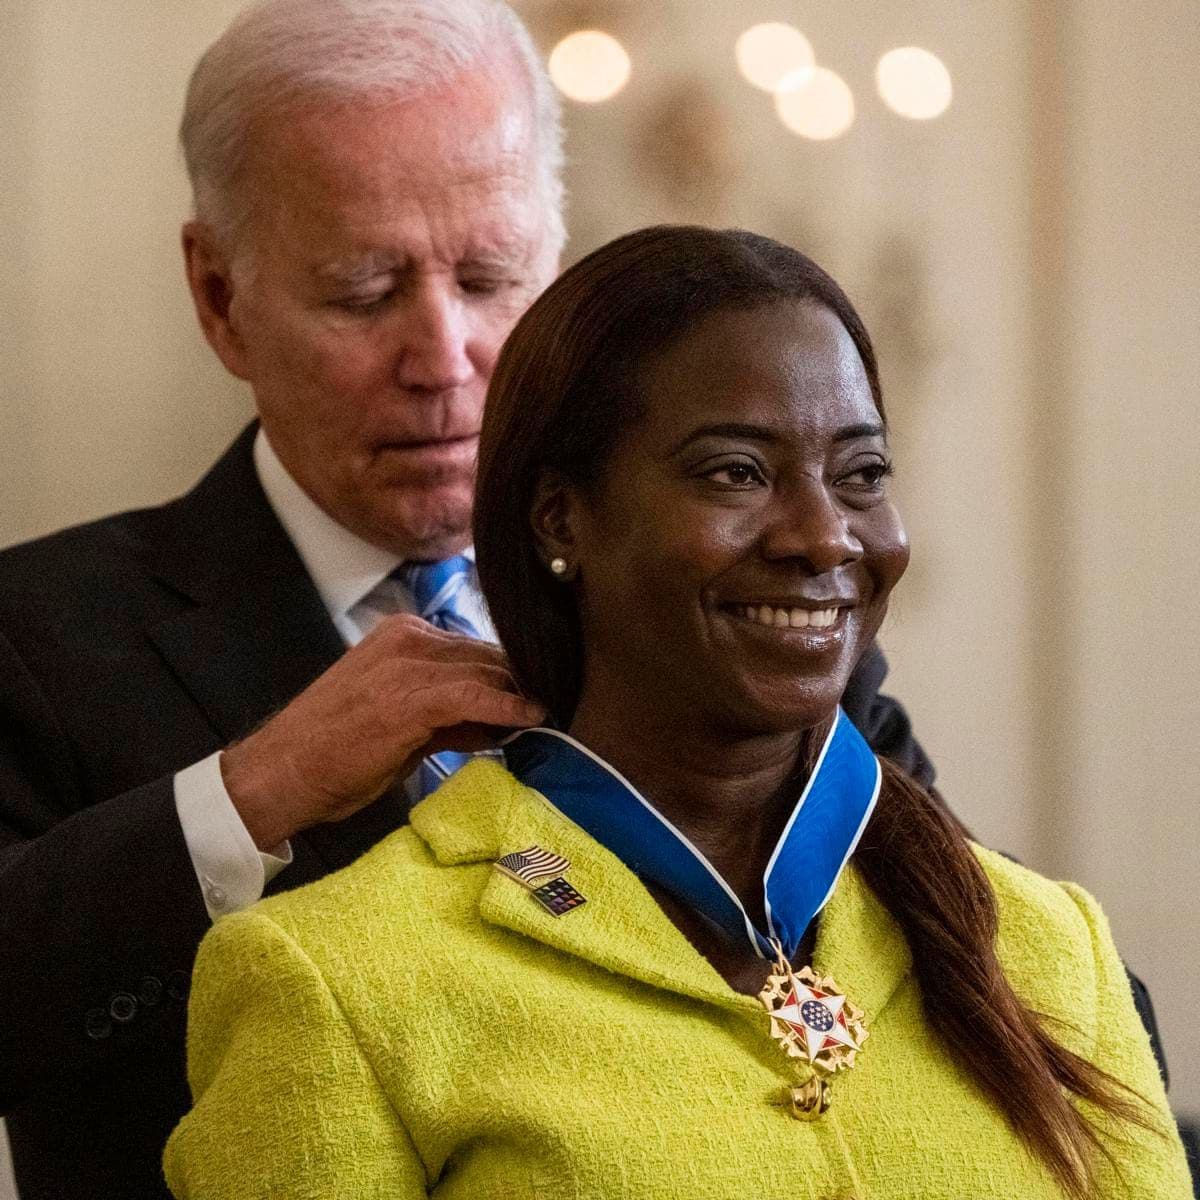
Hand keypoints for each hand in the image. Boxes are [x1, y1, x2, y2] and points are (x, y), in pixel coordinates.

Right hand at [219, 614, 544, 848]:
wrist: (279, 774)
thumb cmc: (333, 753)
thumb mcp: (399, 722)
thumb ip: (451, 715)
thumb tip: (500, 721)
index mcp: (401, 634)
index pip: (474, 647)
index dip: (512, 674)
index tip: (544, 691)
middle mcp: (405, 639)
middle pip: (486, 654)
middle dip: (522, 681)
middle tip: (558, 702)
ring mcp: (405, 665)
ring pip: (485, 670)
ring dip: (521, 693)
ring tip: (552, 713)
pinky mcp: (408, 698)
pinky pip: (473, 695)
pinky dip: (506, 705)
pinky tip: (530, 716)